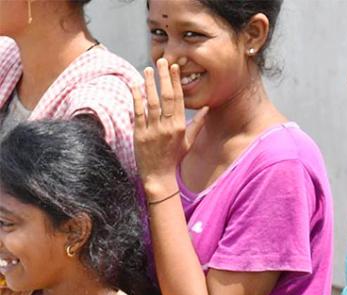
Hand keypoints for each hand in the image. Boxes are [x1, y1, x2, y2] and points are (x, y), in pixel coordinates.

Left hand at [131, 58, 208, 194]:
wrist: (159, 177)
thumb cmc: (174, 159)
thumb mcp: (188, 142)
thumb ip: (197, 124)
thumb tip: (207, 109)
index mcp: (179, 127)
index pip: (178, 99)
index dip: (176, 81)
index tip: (174, 67)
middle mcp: (167, 127)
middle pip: (166, 97)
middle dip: (164, 77)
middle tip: (161, 61)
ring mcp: (153, 130)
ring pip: (151, 102)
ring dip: (149, 84)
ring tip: (147, 69)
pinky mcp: (140, 135)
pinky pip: (138, 112)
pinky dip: (136, 98)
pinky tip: (135, 85)